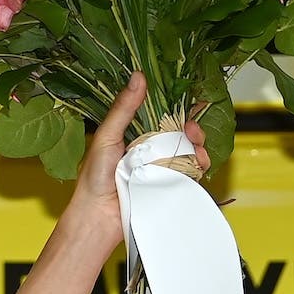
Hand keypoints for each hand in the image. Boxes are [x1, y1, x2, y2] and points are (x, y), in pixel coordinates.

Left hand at [75, 73, 211, 228]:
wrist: (97, 216)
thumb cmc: (94, 178)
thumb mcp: (107, 137)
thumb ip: (124, 109)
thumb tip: (138, 77)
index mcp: (133, 136)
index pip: (161, 117)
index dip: (177, 109)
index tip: (191, 101)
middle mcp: (148, 150)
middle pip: (180, 133)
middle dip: (192, 128)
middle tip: (192, 129)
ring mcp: (160, 168)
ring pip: (189, 151)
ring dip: (198, 145)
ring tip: (195, 145)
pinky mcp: (168, 185)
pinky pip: (191, 172)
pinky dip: (199, 165)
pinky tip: (198, 162)